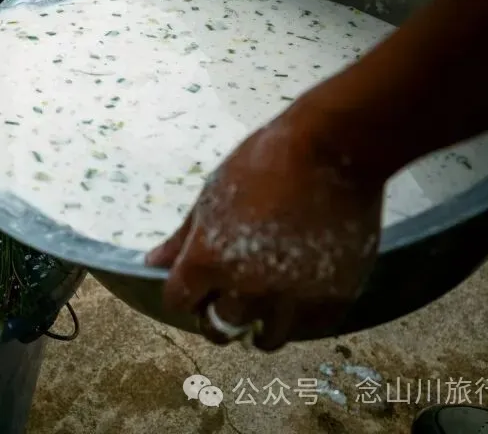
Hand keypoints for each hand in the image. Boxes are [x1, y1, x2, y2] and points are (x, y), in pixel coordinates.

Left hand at [145, 109, 383, 349]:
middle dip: (216, 317)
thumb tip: (153, 264)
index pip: (179, 301)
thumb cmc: (263, 162)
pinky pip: (309, 329)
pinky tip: (295, 300)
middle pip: (219, 327)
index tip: (194, 285)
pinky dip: (299, 320)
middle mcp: (247, 286)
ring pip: (265, 339)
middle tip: (227, 301)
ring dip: (258, 327)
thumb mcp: (211, 195)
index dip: (183, 295)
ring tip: (263, 305)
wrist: (330, 149)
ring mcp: (292, 295)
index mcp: (208, 259)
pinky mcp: (333, 295)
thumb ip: (182, 237)